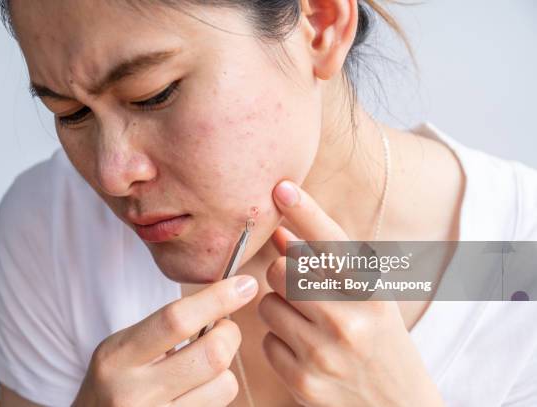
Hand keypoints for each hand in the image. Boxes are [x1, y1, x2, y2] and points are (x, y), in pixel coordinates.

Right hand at [72, 274, 257, 406]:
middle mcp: (134, 392)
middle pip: (212, 355)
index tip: (245, 284)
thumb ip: (166, 328)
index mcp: (118, 357)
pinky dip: (215, 393)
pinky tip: (194, 392)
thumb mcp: (124, 348)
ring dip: (224, 370)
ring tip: (202, 369)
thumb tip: (225, 298)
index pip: (176, 320)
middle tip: (224, 329)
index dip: (217, 299)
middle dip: (230, 334)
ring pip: (225, 385)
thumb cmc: (115, 381)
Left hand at [257, 180, 444, 406]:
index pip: (331, 243)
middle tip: (301, 288)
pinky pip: (266, 340)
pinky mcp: (301, 381)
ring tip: (308, 323)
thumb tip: (282, 231)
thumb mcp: (368, 300)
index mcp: (372, 294)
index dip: (305, 210)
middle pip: (282, 271)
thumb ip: (325, 264)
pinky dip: (279, 341)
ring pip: (267, 305)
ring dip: (279, 309)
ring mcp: (323, 353)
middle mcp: (348, 321)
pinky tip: (304, 350)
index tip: (282, 186)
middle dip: (284, 274)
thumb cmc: (382, 344)